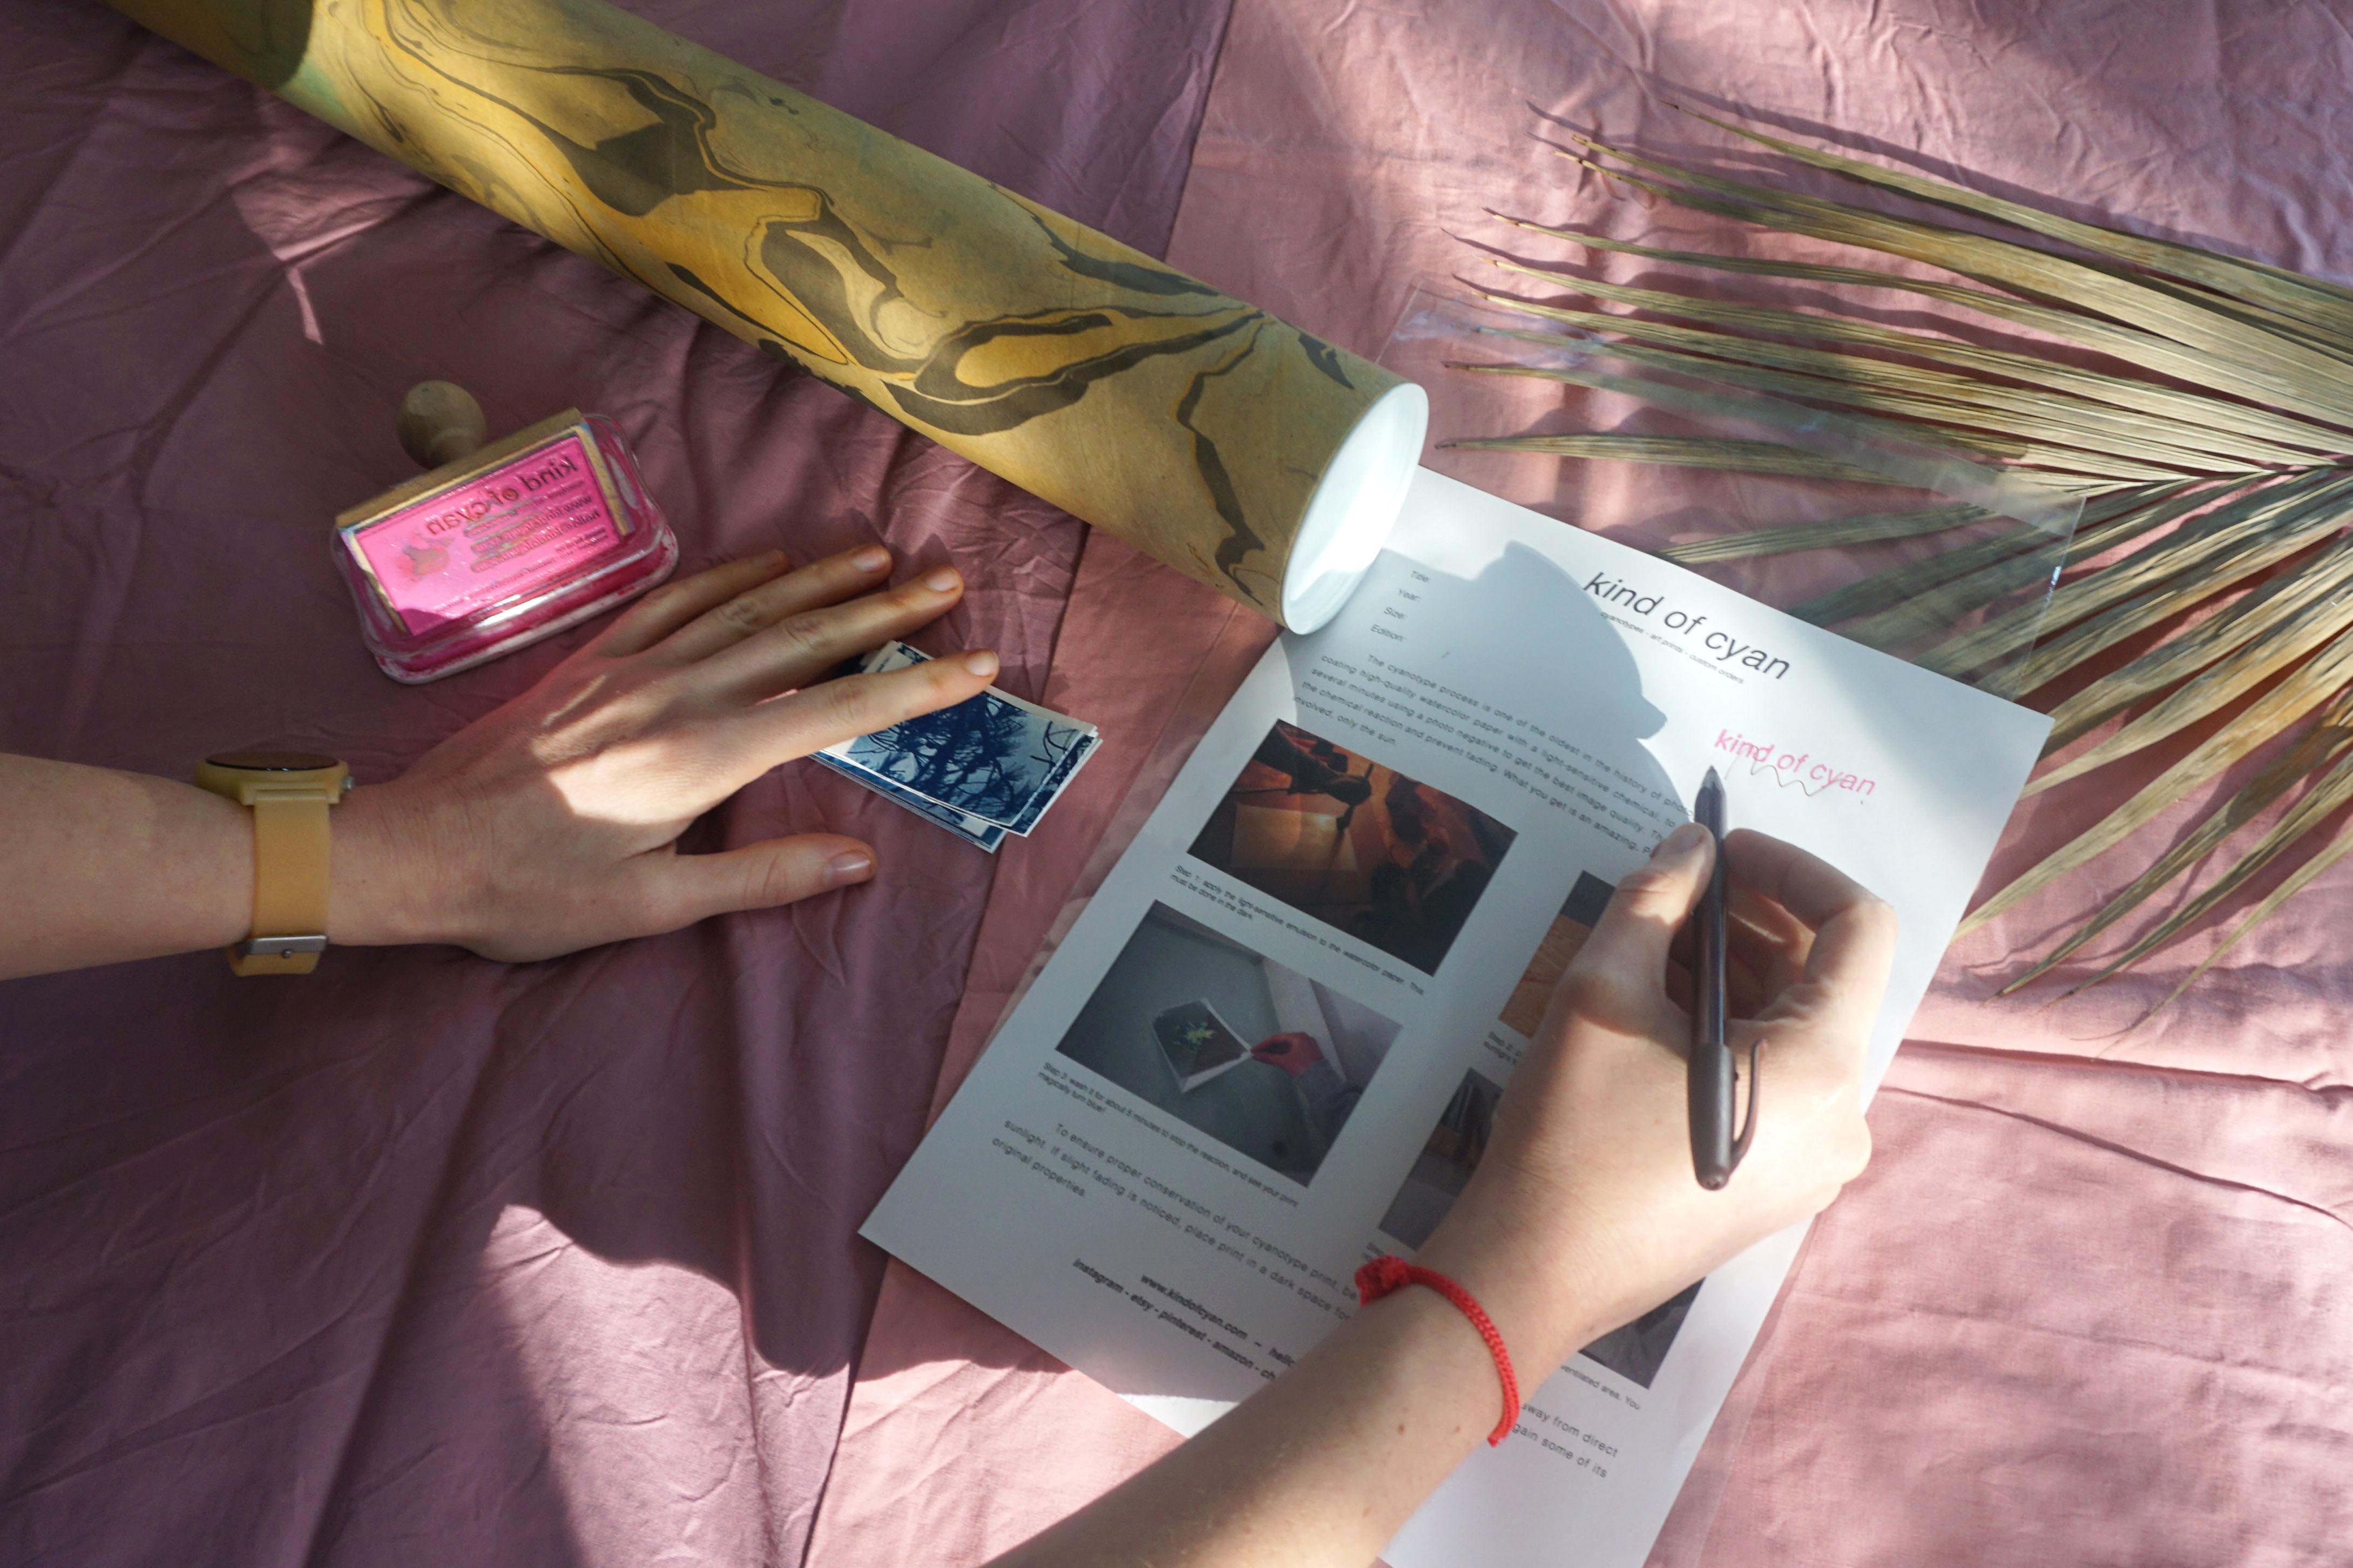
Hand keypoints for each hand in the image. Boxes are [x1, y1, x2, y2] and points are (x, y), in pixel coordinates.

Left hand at [327, 547, 997, 960]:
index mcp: (703, 757)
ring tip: (882, 557)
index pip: (835, 711)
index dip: (913, 688)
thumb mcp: (653, 905)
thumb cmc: (530, 892)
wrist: (413, 848)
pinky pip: (677, 598)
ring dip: (820, 578)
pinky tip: (771, 562)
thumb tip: (861, 861)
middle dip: (884, 610)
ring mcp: (632, 666)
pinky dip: (732, 575)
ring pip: (747, 606)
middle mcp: (677, 694)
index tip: (975, 667)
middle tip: (949, 583)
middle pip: (803, 638)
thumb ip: (762, 877)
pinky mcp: (593, 659)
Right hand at [1250, 1032, 1322, 1076]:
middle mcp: (1303, 1038)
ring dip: (1275, 1052)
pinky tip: (1275, 1060)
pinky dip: (1283, 1055)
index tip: (1254, 1050)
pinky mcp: (1308, 1054)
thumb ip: (1269, 1058)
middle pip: (1282, 1042)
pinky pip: (1292, 1052)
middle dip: (1269, 1048)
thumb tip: (1255, 1056)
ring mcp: (1306, 1046)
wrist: (1319, 1081)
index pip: (1277, 1038)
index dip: (1264, 1044)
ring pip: (1287, 1047)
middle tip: (1258, 1054)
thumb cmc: (1301, 1067)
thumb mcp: (1284, 1062)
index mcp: (1298, 1036)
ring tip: (1264, 1058)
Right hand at [1414, 825, 1894, 1372]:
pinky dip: (1728, 1033)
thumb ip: (1655, 900)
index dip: (1796, 867)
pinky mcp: (1776, 1189)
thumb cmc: (1571, 1134)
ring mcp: (1814, 1164)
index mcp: (1822, 1068)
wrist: (1535, 1273)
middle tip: (1676, 889)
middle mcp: (1842, 1119)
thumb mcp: (1602, 993)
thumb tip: (1691, 845)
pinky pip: (1775, 1085)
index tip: (1724, 852)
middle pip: (1825, 981)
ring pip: (1795, 1033)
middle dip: (1753, 919)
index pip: (1859, 927)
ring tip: (1650, 950)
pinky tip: (1656, 1017)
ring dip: (1733, 973)